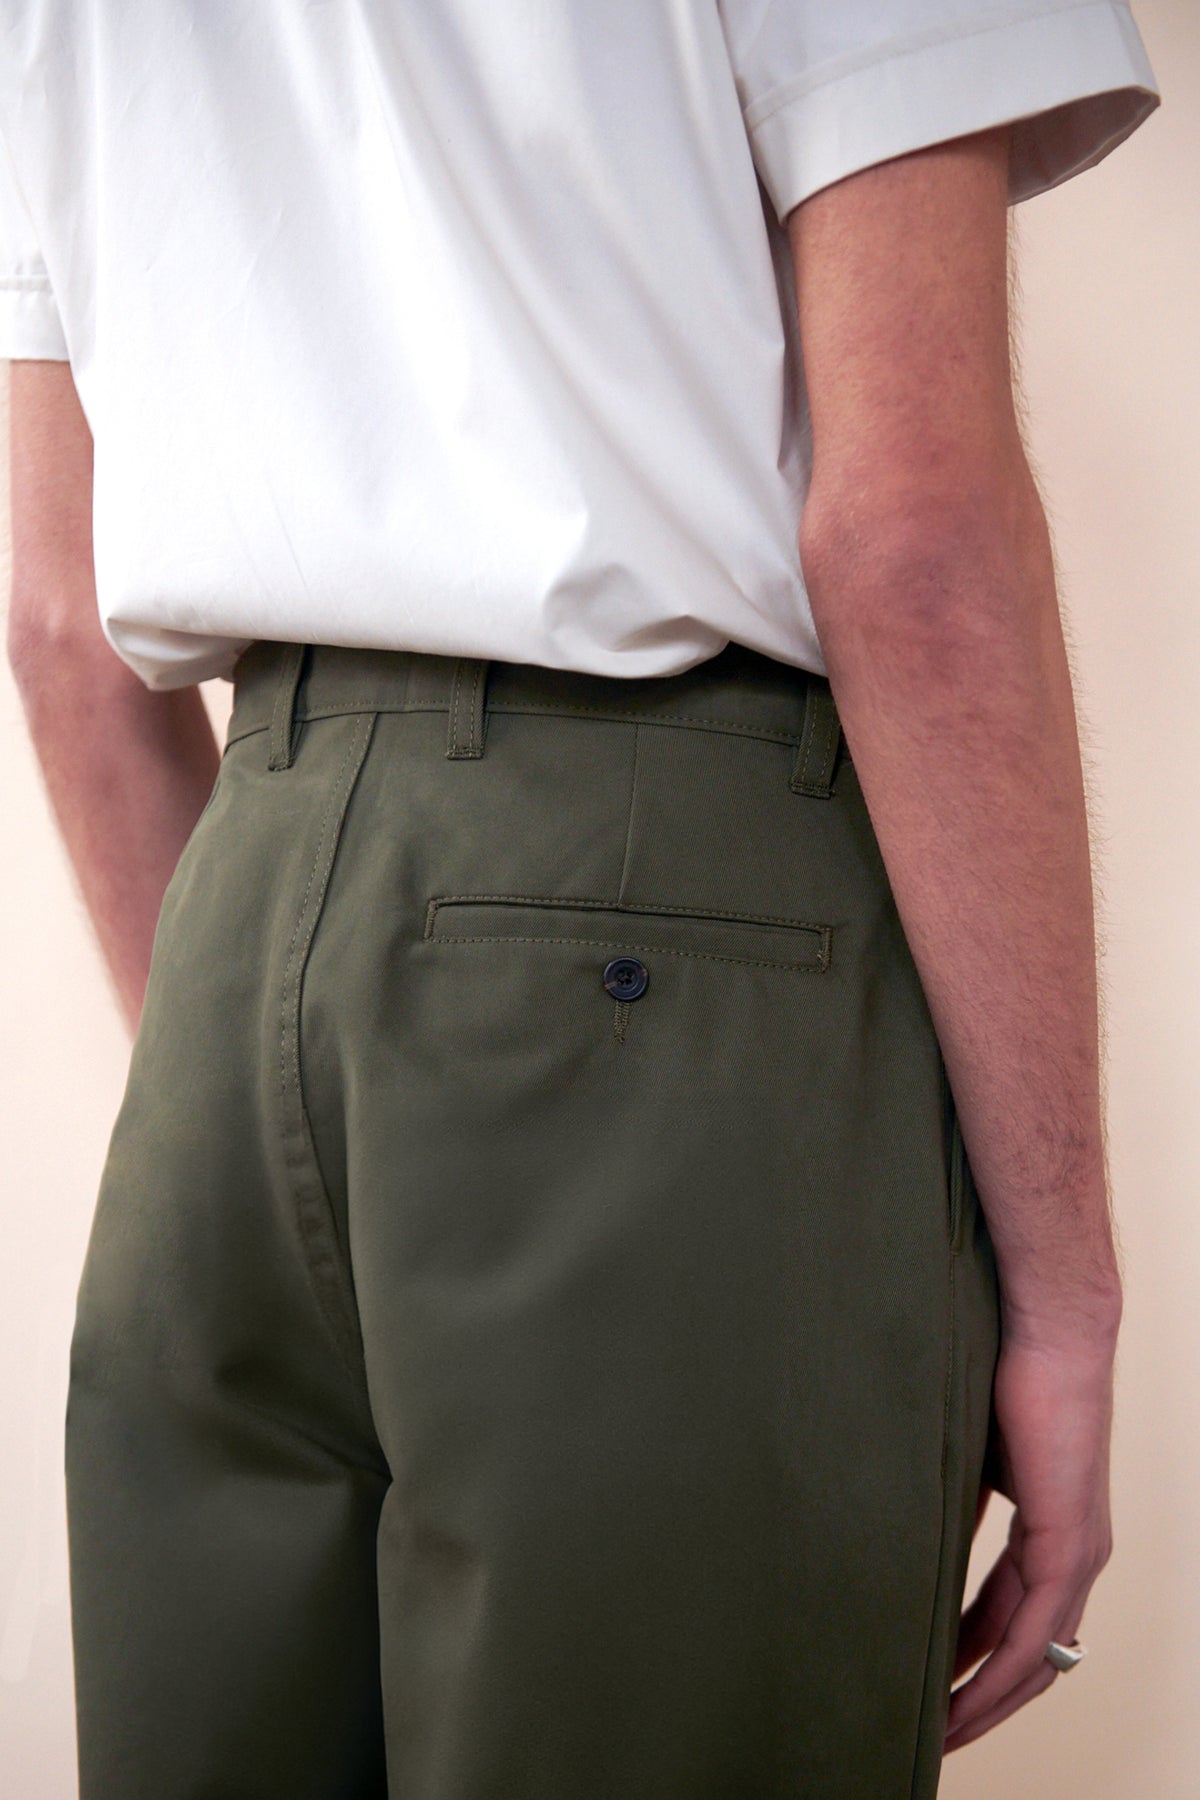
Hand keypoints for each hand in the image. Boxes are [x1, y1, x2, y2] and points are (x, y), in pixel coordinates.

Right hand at [943, 1322, 1118, 1751]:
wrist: (1044, 1327)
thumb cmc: (1001, 1366)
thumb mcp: (964, 1451)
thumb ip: (945, 1496)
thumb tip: (893, 1519)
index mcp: (1049, 1530)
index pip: (1009, 1619)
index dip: (970, 1662)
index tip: (931, 1691)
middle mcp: (1073, 1551)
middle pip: (1028, 1654)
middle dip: (979, 1701)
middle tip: (932, 1734)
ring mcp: (1077, 1550)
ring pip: (1034, 1655)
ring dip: (987, 1702)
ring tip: (939, 1732)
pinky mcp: (1069, 1540)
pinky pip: (1033, 1630)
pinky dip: (998, 1672)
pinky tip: (963, 1697)